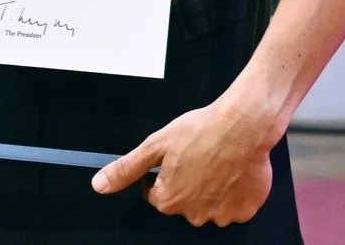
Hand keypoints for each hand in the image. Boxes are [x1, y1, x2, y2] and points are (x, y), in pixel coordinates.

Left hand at [90, 97, 275, 226]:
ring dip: (208, 187)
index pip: (154, 194)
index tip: (170, 159)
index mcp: (170, 200)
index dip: (159, 174)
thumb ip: (126, 168)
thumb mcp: (154, 145)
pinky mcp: (245, 211)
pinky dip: (230, 191)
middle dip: (184, 181)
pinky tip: (230, 170)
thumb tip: (99, 185)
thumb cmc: (200, 132)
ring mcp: (222, 216)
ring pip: (208, 204)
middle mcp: (194, 214)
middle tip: (193, 156)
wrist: (242, 127)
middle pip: (182, 201)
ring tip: (213, 161)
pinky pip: (232, 205)